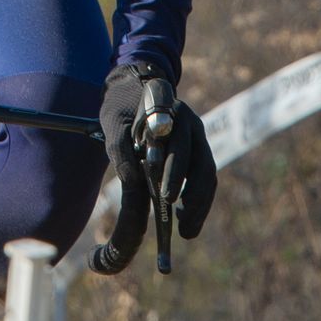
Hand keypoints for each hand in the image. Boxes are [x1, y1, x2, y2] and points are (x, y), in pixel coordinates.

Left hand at [91, 63, 217, 274]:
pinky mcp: (198, 149)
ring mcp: (197, 135)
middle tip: (177, 222)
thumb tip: (134, 183)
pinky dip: (199, 200)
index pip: (178, 143)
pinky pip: (205, 177)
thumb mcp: (113, 124)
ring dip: (200, 204)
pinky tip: (187, 221)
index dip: (175, 170)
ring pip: (207, 172)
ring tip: (186, 231)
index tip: (167, 196)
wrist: (134, 89)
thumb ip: (121, 149)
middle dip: (189, 194)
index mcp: (168, 109)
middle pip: (197, 161)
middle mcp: (189, 121)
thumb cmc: (121, 108)